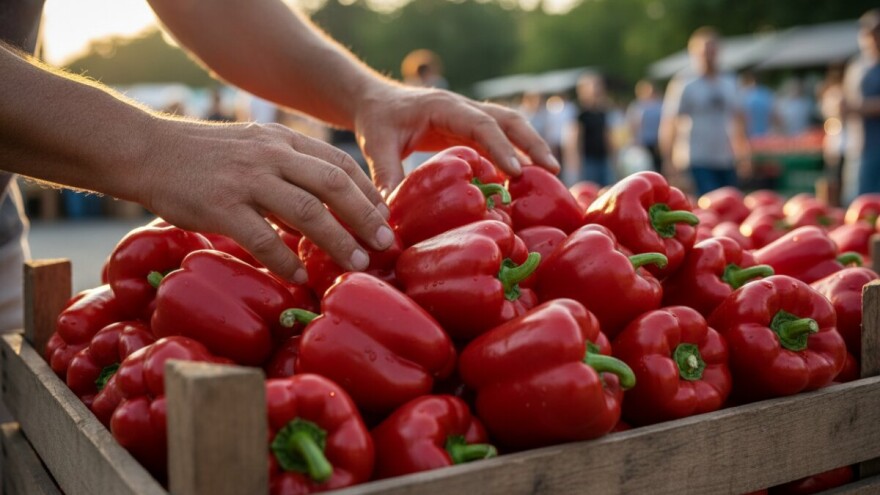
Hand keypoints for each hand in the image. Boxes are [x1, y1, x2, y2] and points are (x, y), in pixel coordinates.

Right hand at [137, 119, 392, 281]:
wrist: (146, 150)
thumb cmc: (204, 157)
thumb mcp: (253, 149)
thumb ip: (288, 173)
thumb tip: (321, 218)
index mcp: (282, 140)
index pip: (339, 163)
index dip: (368, 192)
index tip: (384, 218)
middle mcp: (270, 155)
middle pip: (333, 184)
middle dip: (365, 216)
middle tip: (385, 244)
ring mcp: (246, 179)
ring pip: (307, 210)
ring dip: (337, 240)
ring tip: (358, 264)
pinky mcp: (220, 205)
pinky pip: (263, 238)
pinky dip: (286, 260)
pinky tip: (301, 276)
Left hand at [353, 84, 560, 195]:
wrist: (374, 101)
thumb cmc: (376, 120)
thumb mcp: (376, 146)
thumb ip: (386, 176)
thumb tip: (391, 214)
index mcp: (443, 106)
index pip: (480, 124)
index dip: (501, 147)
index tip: (517, 172)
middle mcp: (463, 108)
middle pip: (507, 120)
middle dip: (532, 143)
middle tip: (552, 170)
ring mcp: (469, 118)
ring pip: (510, 127)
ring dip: (532, 147)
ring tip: (552, 174)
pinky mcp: (469, 131)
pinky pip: (499, 141)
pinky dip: (516, 155)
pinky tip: (524, 180)